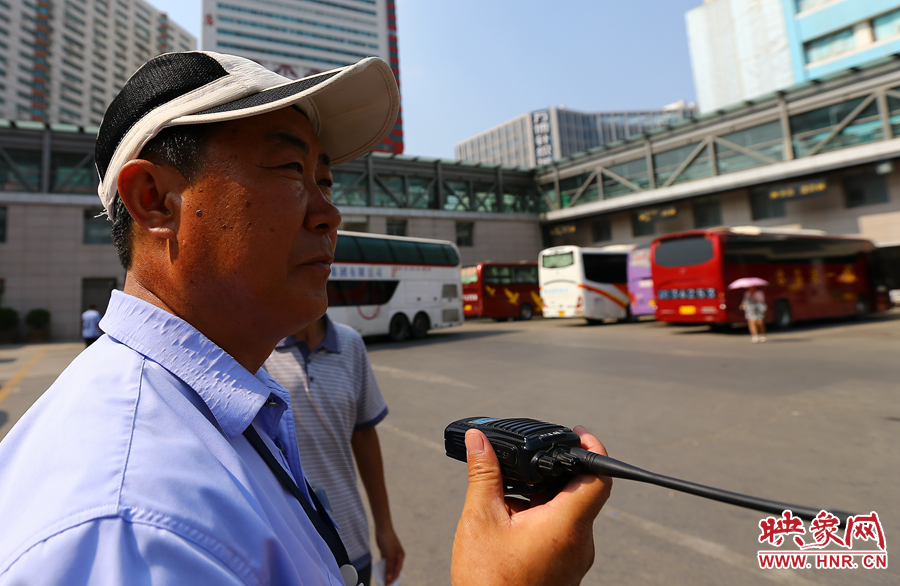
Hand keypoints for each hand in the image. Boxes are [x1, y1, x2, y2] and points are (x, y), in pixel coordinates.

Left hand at [375, 525, 404, 584]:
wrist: (383, 529)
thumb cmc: (389, 541)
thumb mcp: (390, 555)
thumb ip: (389, 567)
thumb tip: (388, 578)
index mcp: (401, 557)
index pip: (397, 571)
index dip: (392, 578)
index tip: (387, 585)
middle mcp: (396, 557)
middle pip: (393, 570)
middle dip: (389, 577)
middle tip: (384, 584)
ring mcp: (390, 555)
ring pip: (388, 566)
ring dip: (385, 573)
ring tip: (381, 580)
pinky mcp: (385, 553)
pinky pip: (384, 563)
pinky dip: (382, 567)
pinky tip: (378, 572)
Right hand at [451, 426, 611, 585]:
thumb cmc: (488, 582)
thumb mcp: (480, 520)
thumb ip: (484, 475)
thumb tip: (479, 440)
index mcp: (566, 525)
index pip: (599, 477)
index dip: (592, 448)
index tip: (578, 433)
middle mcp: (580, 543)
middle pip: (578, 492)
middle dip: (550, 474)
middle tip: (523, 465)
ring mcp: (574, 560)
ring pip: (567, 513)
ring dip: (541, 499)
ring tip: (507, 500)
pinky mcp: (564, 571)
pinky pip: (560, 533)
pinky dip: (540, 519)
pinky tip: (510, 523)